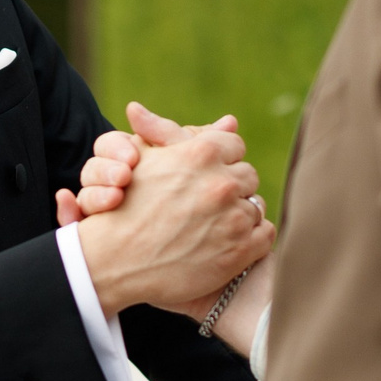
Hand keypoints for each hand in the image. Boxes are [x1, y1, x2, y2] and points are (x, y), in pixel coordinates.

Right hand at [74, 113, 273, 311]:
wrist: (115, 261)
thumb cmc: (126, 205)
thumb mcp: (147, 159)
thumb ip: (183, 134)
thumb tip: (229, 120)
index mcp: (202, 153)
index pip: (234, 145)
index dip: (221, 160)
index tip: (206, 175)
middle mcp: (221, 183)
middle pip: (248, 176)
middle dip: (231, 187)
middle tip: (208, 204)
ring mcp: (232, 218)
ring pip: (256, 205)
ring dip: (240, 213)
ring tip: (213, 226)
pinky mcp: (239, 250)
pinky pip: (265, 234)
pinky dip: (252, 239)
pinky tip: (228, 243)